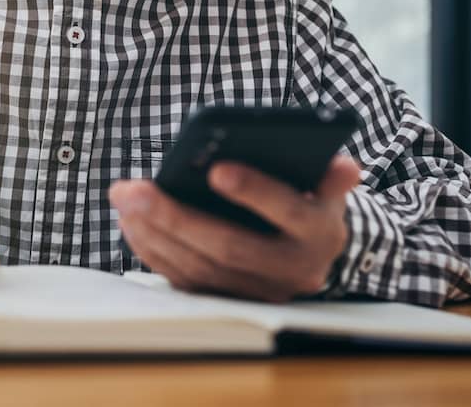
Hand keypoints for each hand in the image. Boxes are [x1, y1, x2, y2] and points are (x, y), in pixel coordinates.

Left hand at [109, 155, 360, 302]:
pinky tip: (130, 223)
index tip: (217, 169)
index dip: (255, 192)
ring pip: (200, 269)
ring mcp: (257, 293)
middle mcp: (291, 272)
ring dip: (155, 234)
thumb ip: (332, 175)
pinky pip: (185, 281)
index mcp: (321, 234)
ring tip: (124, 200)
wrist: (308, 250)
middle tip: (133, 190)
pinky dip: (153, 251)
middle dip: (176, 217)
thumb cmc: (308, 200)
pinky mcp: (227, 301)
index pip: (290, 212)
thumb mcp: (328, 185)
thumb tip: (346, 168)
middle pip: (229, 247)